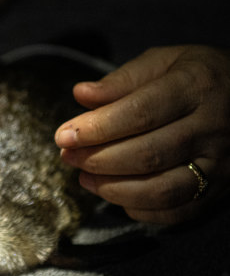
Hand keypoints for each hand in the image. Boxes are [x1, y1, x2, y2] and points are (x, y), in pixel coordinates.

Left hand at [55, 45, 229, 223]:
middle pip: (147, 155)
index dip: (97, 128)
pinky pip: (176, 213)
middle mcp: (213, 128)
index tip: (63, 136)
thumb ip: (122, 80)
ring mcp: (220, 165)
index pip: (139, 113)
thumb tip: (81, 94)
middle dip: (97, 160)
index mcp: (197, 87)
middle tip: (67, 157)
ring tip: (84, 178)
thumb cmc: (196, 77)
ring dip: (113, 190)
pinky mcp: (219, 192)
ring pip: (161, 190)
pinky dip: (140, 210)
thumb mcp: (163, 62)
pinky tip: (115, 195)